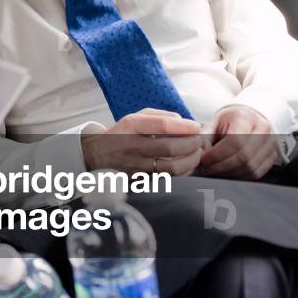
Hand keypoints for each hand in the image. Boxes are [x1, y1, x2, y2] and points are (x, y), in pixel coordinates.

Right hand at [81, 108, 209, 174]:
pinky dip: (183, 172)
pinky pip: (168, 179)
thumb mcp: (134, 118)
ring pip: (171, 168)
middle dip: (191, 144)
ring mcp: (136, 166)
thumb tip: (183, 121)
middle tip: (200, 141)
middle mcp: (132, 147)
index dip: (184, 126)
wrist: (97, 156)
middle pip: (169, 148)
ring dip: (191, 161)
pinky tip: (188, 165)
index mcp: (131, 127)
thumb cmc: (122, 134)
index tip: (197, 126)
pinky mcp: (141, 181)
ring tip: (197, 154)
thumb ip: (159, 116)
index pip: (162, 126)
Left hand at [198, 105, 275, 179]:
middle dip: (221, 166)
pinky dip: (240, 176)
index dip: (217, 154)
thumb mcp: (215, 122)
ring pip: (251, 167)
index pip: (235, 140)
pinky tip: (227, 173)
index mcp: (246, 117)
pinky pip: (257, 173)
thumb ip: (205, 136)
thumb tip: (198, 151)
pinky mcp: (272, 156)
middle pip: (244, 156)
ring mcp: (271, 143)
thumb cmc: (230, 120)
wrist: (250, 117)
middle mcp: (263, 129)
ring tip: (214, 171)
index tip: (204, 159)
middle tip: (206, 169)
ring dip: (229, 173)